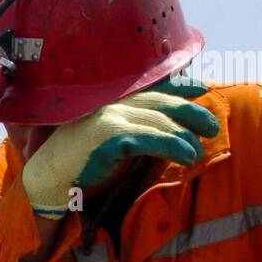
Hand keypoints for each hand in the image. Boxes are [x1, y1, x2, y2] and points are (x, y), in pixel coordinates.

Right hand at [20, 77, 218, 217]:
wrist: (49, 176)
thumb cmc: (80, 161)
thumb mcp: (109, 138)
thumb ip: (132, 127)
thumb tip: (166, 127)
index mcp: (111, 100)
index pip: (152, 86)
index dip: (179, 86)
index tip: (201, 89)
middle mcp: (112, 103)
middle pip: (161, 102)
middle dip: (191, 112)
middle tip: (212, 125)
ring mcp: (110, 117)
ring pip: (160, 121)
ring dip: (185, 136)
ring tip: (197, 150)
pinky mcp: (110, 136)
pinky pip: (151, 138)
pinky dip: (173, 146)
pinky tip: (186, 155)